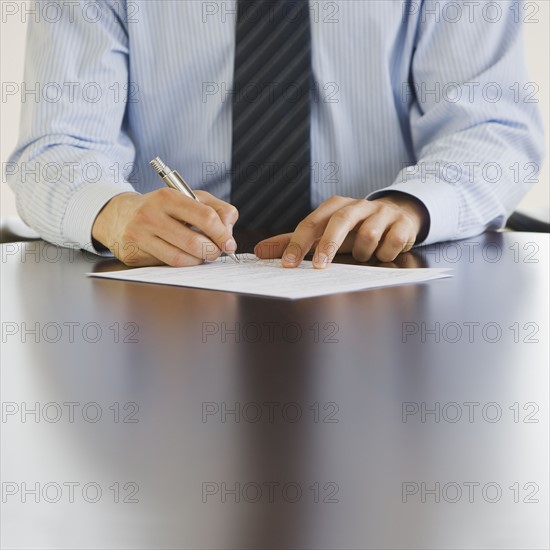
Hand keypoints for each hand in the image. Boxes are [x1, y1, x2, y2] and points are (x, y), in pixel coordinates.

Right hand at [92, 188, 237, 265]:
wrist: (120, 216)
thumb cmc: (163, 208)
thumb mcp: (190, 199)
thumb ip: (218, 209)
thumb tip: (229, 232)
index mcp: (168, 197)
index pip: (206, 217)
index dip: (222, 234)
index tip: (229, 243)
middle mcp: (151, 215)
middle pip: (195, 242)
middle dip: (212, 251)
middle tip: (216, 252)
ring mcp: (140, 235)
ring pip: (181, 258)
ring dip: (198, 260)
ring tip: (201, 254)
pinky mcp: (133, 253)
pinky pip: (166, 265)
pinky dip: (182, 264)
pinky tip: (183, 257)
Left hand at [254, 193, 427, 267]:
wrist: (397, 217)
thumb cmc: (353, 229)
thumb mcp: (324, 234)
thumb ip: (293, 242)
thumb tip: (259, 251)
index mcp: (335, 206)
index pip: (313, 222)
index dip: (299, 243)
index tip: (288, 264)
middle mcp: (358, 205)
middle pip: (341, 220)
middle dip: (330, 244)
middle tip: (320, 267)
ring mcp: (382, 213)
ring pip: (369, 234)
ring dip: (363, 252)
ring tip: (364, 255)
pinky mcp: (402, 224)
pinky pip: (391, 243)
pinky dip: (385, 254)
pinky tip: (383, 253)